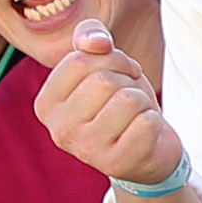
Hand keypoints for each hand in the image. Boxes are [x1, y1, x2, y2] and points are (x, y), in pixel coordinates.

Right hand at [36, 23, 187, 189]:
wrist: (146, 152)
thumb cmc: (119, 103)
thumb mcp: (103, 64)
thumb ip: (91, 37)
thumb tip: (97, 43)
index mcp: (46, 104)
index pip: (80, 60)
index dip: (114, 58)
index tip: (124, 71)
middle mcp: (59, 130)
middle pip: (105, 80)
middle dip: (129, 81)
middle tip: (131, 98)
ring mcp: (86, 151)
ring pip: (129, 100)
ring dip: (143, 102)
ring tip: (137, 115)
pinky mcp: (116, 165)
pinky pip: (148, 123)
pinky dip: (155, 122)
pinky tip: (145, 134)